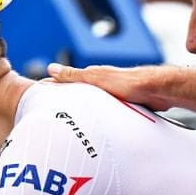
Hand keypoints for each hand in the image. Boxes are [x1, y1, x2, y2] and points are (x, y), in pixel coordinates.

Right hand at [47, 62, 177, 111]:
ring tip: (69, 122)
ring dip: (82, 110)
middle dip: (65, 101)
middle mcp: (102, 83)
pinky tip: (96, 126)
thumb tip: (51, 68)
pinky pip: (105, 111)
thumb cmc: (130, 83)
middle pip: (78, 93)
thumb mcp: (97, 79)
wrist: (157, 90)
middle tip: (50, 113)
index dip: (52, 86)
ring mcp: (113, 93)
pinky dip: (97, 116)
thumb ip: (74, 75)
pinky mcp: (123, 103)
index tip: (37, 93)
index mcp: (93, 75)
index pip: (66, 80)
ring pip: (92, 103)